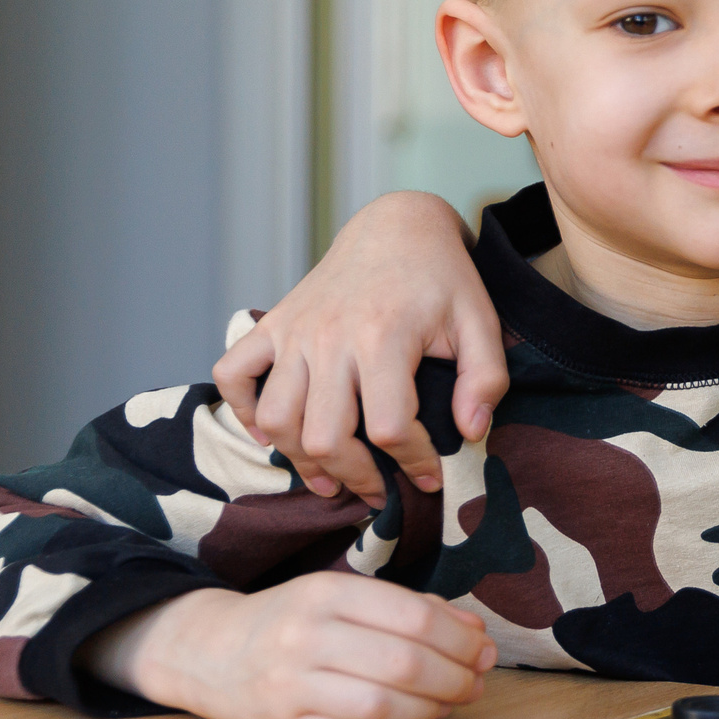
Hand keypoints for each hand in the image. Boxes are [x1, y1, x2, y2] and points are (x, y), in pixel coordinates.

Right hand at [84, 579, 497, 718]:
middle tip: (476, 681)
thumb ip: (408, 608)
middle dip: (456, 677)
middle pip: (405, 664)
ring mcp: (292, 685)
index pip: (413, 618)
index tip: (482, 650)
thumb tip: (474, 634)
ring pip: (384, 705)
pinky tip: (414, 717)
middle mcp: (306, 637)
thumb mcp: (341, 593)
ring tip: (452, 700)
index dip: (460, 640)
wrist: (209, 650)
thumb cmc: (291, 618)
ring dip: (433, 707)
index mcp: (326, 593)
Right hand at [214, 191, 508, 502]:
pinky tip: (273, 433)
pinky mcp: (273, 324)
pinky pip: (232, 375)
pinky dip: (243, 411)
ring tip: (331, 481)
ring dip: (299, 460)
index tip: (429, 477)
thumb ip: (485, 380)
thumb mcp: (481, 324)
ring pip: (275, 418)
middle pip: (323, 435)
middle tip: (378, 492)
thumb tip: (471, 434)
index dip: (412, 463)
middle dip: (354, 476)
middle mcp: (330, 336)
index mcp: (384, 337)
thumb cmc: (443, 279)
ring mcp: (294, 330)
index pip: (388, 427)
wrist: (398, 226)